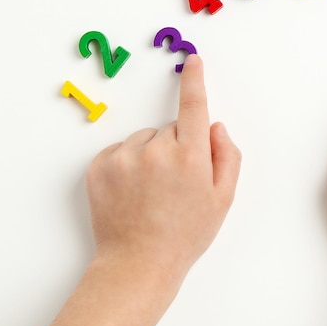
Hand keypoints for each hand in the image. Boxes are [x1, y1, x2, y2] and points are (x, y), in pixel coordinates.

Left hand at [43, 54, 240, 325]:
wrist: (138, 263)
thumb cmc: (185, 233)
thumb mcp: (222, 199)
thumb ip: (226, 156)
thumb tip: (216, 127)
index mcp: (190, 156)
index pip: (194, 106)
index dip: (195, 81)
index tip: (192, 62)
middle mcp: (156, 150)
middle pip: (171, 128)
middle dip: (178, 145)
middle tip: (177, 182)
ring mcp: (124, 157)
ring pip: (144, 139)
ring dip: (150, 155)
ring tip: (152, 190)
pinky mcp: (100, 166)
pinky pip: (120, 151)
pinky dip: (127, 164)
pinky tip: (133, 191)